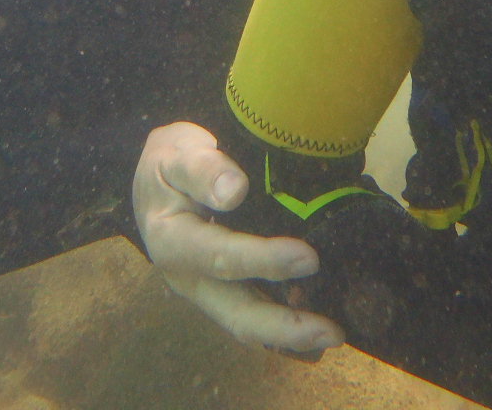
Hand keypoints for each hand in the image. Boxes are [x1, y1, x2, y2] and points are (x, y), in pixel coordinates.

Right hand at [133, 122, 345, 352]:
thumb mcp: (176, 154)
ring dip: (292, 336)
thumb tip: (234, 191)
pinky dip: (288, 328)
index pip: (221, 257)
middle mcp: (190, 278)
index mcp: (173, 243)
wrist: (157, 179)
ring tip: (334, 335)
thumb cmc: (170, 164)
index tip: (308, 258)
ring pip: (249, 324)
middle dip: (285, 328)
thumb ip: (202, 170)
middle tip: (332, 331)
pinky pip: (257, 316)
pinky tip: (322, 327)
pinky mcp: (226, 294)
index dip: (264, 260)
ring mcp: (209, 292)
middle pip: (237, 314)